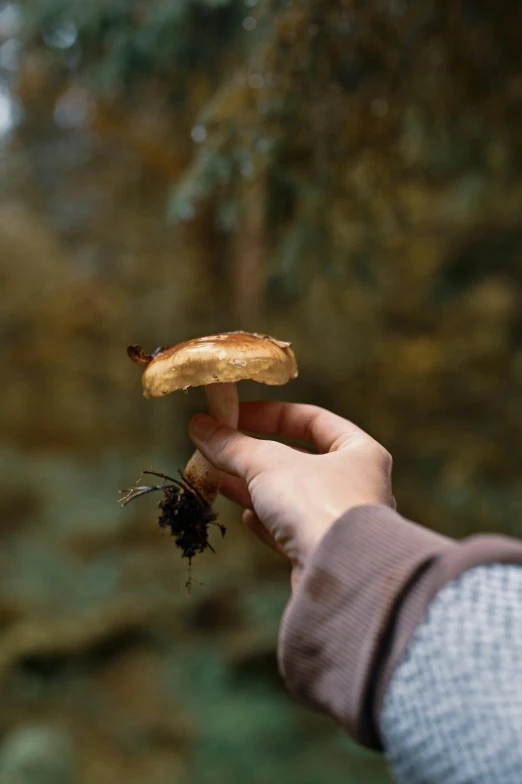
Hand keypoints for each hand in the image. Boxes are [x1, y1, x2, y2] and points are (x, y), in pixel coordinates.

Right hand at [189, 402, 394, 587]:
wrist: (341, 575)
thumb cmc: (316, 504)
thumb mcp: (267, 464)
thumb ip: (232, 445)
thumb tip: (199, 426)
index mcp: (359, 451)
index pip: (312, 419)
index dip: (271, 414)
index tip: (234, 415)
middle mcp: (357, 485)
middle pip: (299, 459)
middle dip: (255, 454)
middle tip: (219, 448)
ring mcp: (341, 522)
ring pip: (291, 496)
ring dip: (253, 486)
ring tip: (218, 478)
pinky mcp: (324, 554)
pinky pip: (291, 529)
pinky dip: (267, 521)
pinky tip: (244, 517)